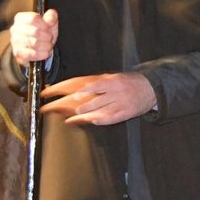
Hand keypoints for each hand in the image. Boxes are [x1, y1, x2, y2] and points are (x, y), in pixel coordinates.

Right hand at [10, 9, 57, 64]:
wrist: (40, 46)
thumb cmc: (43, 31)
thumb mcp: (50, 21)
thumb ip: (51, 16)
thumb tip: (50, 20)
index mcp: (21, 18)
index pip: (33, 19)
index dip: (45, 24)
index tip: (48, 28)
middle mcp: (15, 29)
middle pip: (35, 32)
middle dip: (47, 36)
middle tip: (50, 38)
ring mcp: (15, 42)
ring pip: (34, 44)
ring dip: (46, 45)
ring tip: (48, 45)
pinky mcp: (18, 54)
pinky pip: (32, 55)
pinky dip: (42, 54)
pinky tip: (45, 52)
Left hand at [40, 72, 155, 125]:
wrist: (152, 88)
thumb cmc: (127, 83)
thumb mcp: (111, 78)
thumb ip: (94, 84)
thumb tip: (73, 90)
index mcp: (106, 80)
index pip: (80, 83)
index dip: (62, 87)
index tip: (47, 91)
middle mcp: (111, 90)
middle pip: (84, 97)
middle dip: (65, 103)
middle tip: (49, 108)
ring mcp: (118, 102)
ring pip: (95, 107)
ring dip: (79, 112)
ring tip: (68, 115)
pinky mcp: (124, 112)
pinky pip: (108, 117)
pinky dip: (96, 119)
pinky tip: (85, 120)